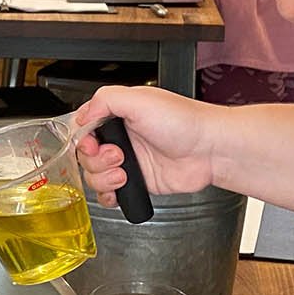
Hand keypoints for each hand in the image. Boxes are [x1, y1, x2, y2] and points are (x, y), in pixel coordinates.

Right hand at [73, 86, 223, 204]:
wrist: (209, 150)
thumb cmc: (184, 121)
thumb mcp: (140, 99)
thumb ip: (106, 100)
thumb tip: (83, 115)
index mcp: (119, 114)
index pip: (84, 127)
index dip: (83, 139)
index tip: (92, 144)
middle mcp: (122, 137)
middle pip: (86, 155)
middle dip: (96, 160)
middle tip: (117, 156)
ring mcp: (129, 161)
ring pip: (95, 176)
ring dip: (103, 178)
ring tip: (124, 173)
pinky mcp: (138, 181)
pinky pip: (110, 193)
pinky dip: (108, 195)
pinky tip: (119, 189)